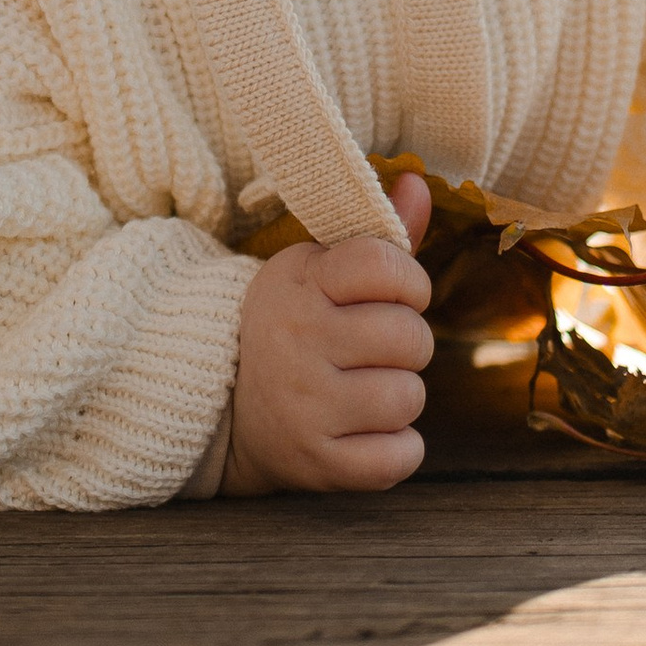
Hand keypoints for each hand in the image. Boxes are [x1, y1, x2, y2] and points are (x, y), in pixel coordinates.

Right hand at [226, 169, 434, 494]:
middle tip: (372, 349)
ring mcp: (306, 407)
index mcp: (298, 284)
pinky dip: (396, 448)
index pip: (388, 266)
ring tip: (363, 390)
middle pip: (410, 337)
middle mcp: (297, 342)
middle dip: (406, 344)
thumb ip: (377, 234)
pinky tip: (365, 431)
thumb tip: (420, 182)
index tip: (392, 295)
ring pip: (409, 397)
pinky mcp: (319, 463)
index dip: (409, 282)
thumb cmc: (292, 328)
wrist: (224, 411)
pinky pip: (402, 457)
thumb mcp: (318, 272)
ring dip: (399, 396)